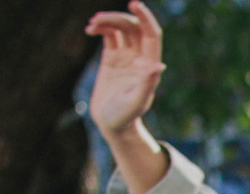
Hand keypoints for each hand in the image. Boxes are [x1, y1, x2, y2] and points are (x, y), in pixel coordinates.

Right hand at [85, 3, 170, 193]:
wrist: (112, 125)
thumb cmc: (126, 117)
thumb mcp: (136, 101)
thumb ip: (147, 83)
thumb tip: (159, 65)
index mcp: (149, 65)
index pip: (151, 34)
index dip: (145, 18)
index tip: (134, 4)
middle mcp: (139, 58)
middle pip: (133, 28)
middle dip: (118, 19)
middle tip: (98, 20)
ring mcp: (126, 57)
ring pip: (120, 29)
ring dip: (107, 21)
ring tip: (92, 24)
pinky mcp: (112, 59)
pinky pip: (109, 36)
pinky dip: (100, 29)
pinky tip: (90, 30)